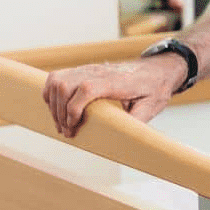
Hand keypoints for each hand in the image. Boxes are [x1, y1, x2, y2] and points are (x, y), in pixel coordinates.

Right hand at [42, 55, 185, 137]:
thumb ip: (136, 121)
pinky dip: (51, 93)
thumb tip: (123, 140)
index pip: (87, 89)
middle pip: (65, 85)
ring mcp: (90, 69)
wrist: (159, 69)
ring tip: (62, 123)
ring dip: (53, 104)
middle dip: (60, 112)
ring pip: (57, 81)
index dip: (74, 109)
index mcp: (117, 81)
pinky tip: (59, 109)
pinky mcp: (84, 70)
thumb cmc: (155, 88)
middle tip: (67, 132)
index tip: (74, 127)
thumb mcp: (152, 107)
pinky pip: (57, 78)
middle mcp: (99, 72)